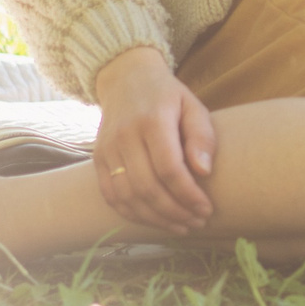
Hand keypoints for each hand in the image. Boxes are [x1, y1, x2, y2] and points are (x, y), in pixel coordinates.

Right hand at [90, 46, 216, 233]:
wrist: (126, 79)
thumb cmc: (168, 96)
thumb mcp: (192, 106)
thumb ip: (201, 136)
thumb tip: (204, 172)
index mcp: (152, 121)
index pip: (169, 168)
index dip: (188, 194)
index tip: (207, 209)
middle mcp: (124, 136)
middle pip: (147, 187)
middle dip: (175, 212)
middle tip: (197, 222)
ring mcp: (107, 149)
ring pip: (128, 197)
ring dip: (155, 219)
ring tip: (181, 226)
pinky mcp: (97, 160)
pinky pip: (111, 195)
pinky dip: (132, 214)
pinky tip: (154, 221)